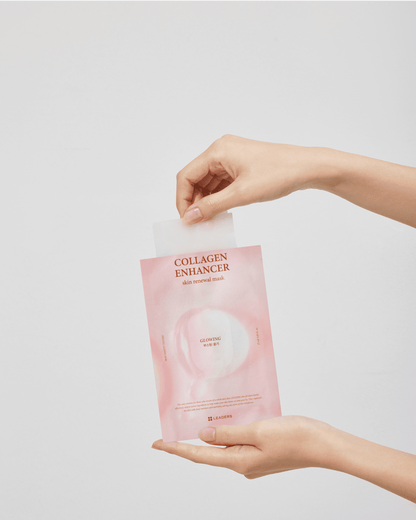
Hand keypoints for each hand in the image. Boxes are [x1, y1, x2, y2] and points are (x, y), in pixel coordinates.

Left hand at [152, 416, 415, 501]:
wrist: (322, 444)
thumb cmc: (294, 437)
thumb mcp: (257, 431)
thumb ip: (228, 434)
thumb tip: (203, 436)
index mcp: (239, 461)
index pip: (199, 455)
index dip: (176, 448)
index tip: (158, 443)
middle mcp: (243, 464)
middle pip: (209, 452)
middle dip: (190, 441)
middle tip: (172, 428)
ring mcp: (254, 459)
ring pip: (225, 446)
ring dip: (210, 435)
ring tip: (195, 421)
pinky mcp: (263, 452)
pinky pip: (239, 442)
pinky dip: (228, 432)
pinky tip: (226, 421)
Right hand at [176, 135, 415, 227]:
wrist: (307, 167)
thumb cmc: (278, 174)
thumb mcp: (241, 195)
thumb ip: (213, 206)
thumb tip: (190, 217)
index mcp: (217, 151)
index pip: (186, 176)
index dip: (182, 200)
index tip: (187, 220)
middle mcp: (221, 150)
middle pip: (195, 178)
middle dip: (194, 202)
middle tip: (197, 224)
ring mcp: (231, 157)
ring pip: (208, 182)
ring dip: (206, 201)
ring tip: (209, 221)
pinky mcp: (240, 165)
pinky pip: (220, 182)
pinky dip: (218, 197)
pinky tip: (220, 211)